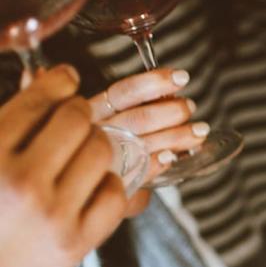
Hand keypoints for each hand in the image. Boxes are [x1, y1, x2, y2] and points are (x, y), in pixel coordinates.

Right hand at [0, 66, 127, 266]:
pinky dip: (110, 186)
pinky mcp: (78, 241)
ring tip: (84, 155)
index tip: (68, 78)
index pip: (37, 102)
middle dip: (80, 115)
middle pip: (76, 119)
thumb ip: (12, 123)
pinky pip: (118, 191)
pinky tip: (92, 188)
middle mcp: (20, 181)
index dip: (59, 83)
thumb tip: (46, 73)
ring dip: (99, 148)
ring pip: (103, 151)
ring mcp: (52, 213)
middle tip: (76, 122)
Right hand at [88, 69, 204, 214]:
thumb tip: (173, 86)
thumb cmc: (92, 145)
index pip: (123, 93)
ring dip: (176, 136)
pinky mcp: (108, 185)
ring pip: (142, 145)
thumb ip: (133, 104)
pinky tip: (171, 157)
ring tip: (199, 131)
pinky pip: (138, 174)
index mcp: (91, 112)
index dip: (153, 83)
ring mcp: (101, 162)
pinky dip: (158, 164)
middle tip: (190, 107)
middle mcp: (94, 134)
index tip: (181, 77)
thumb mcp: (103, 117)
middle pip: (138, 118)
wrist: (66, 189)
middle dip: (171, 111)